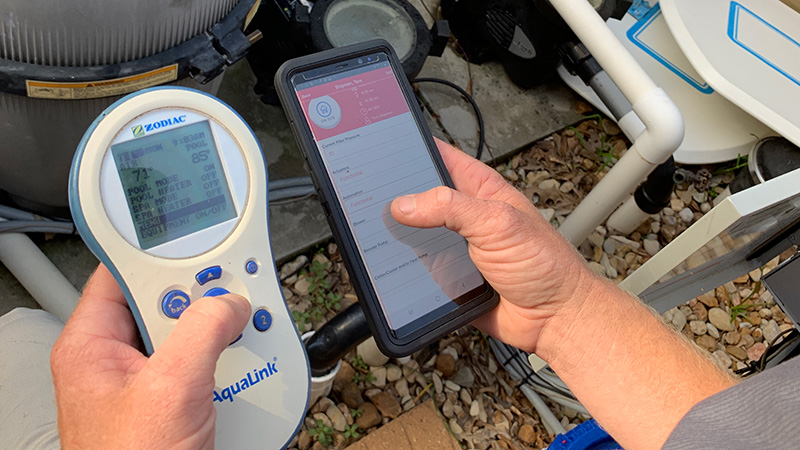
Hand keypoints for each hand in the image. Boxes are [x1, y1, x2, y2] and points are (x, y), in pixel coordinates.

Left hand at [51, 264, 250, 449]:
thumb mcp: (172, 388)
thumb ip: (202, 332)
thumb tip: (228, 302)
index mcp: (92, 346)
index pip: (120, 274)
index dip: (156, 257)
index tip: (194, 248)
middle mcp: (116, 360)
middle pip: (163, 301)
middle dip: (200, 303)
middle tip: (224, 305)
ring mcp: (146, 380)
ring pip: (189, 333)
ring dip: (219, 336)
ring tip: (233, 344)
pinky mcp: (173, 399)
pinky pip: (203, 362)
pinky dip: (225, 362)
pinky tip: (236, 369)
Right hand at [391, 139, 598, 352]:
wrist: (554, 319)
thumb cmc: (545, 265)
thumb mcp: (498, 223)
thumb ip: (451, 207)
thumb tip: (405, 203)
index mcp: (480, 189)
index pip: (440, 158)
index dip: (413, 151)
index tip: (384, 150)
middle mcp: (466, 215)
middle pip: (419, 198)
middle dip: (397, 199)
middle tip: (371, 199)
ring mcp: (456, 246)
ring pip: (415, 235)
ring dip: (400, 238)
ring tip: (377, 234)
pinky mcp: (450, 277)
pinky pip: (419, 269)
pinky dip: (407, 270)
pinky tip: (394, 270)